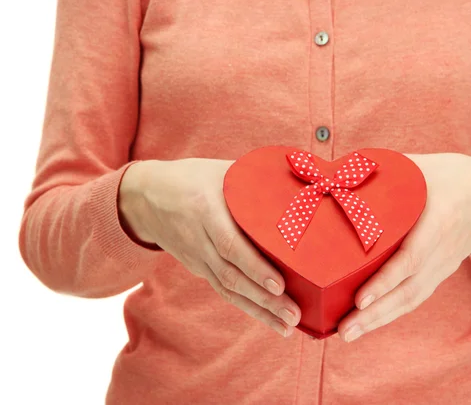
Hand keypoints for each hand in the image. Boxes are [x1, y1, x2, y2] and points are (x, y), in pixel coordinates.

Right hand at [118, 158, 300, 336]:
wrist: (144, 198)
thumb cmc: (189, 178)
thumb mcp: (219, 171)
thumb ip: (253, 177)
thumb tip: (298, 183)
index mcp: (204, 210)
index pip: (230, 244)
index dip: (254, 267)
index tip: (279, 284)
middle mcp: (198, 239)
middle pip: (231, 275)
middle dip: (263, 300)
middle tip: (293, 316)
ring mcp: (196, 258)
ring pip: (228, 289)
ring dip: (259, 311)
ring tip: (287, 327)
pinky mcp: (198, 268)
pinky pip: (223, 290)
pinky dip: (247, 306)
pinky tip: (269, 319)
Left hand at [337, 153, 470, 341]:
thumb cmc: (453, 175)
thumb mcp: (423, 166)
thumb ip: (386, 172)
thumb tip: (337, 174)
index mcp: (440, 220)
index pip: (411, 258)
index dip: (385, 280)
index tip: (360, 298)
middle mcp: (443, 250)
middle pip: (409, 290)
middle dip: (375, 314)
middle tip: (343, 330)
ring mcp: (444, 265)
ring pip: (412, 299)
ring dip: (379, 320)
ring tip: (348, 333)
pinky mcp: (441, 272)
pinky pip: (416, 296)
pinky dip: (392, 312)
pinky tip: (369, 322)